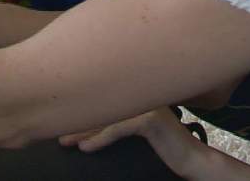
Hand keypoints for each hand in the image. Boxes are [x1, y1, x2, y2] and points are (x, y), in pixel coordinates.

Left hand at [60, 107, 210, 177]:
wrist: (191, 159)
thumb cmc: (163, 144)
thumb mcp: (137, 127)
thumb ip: (119, 119)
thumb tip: (86, 125)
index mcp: (137, 90)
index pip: (103, 98)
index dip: (81, 109)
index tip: (61, 121)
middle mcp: (142, 92)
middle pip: (101, 105)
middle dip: (78, 119)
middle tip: (57, 132)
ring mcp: (146, 104)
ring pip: (106, 117)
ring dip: (83, 130)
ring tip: (66, 142)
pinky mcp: (150, 120)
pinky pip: (117, 129)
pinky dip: (99, 139)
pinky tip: (86, 147)